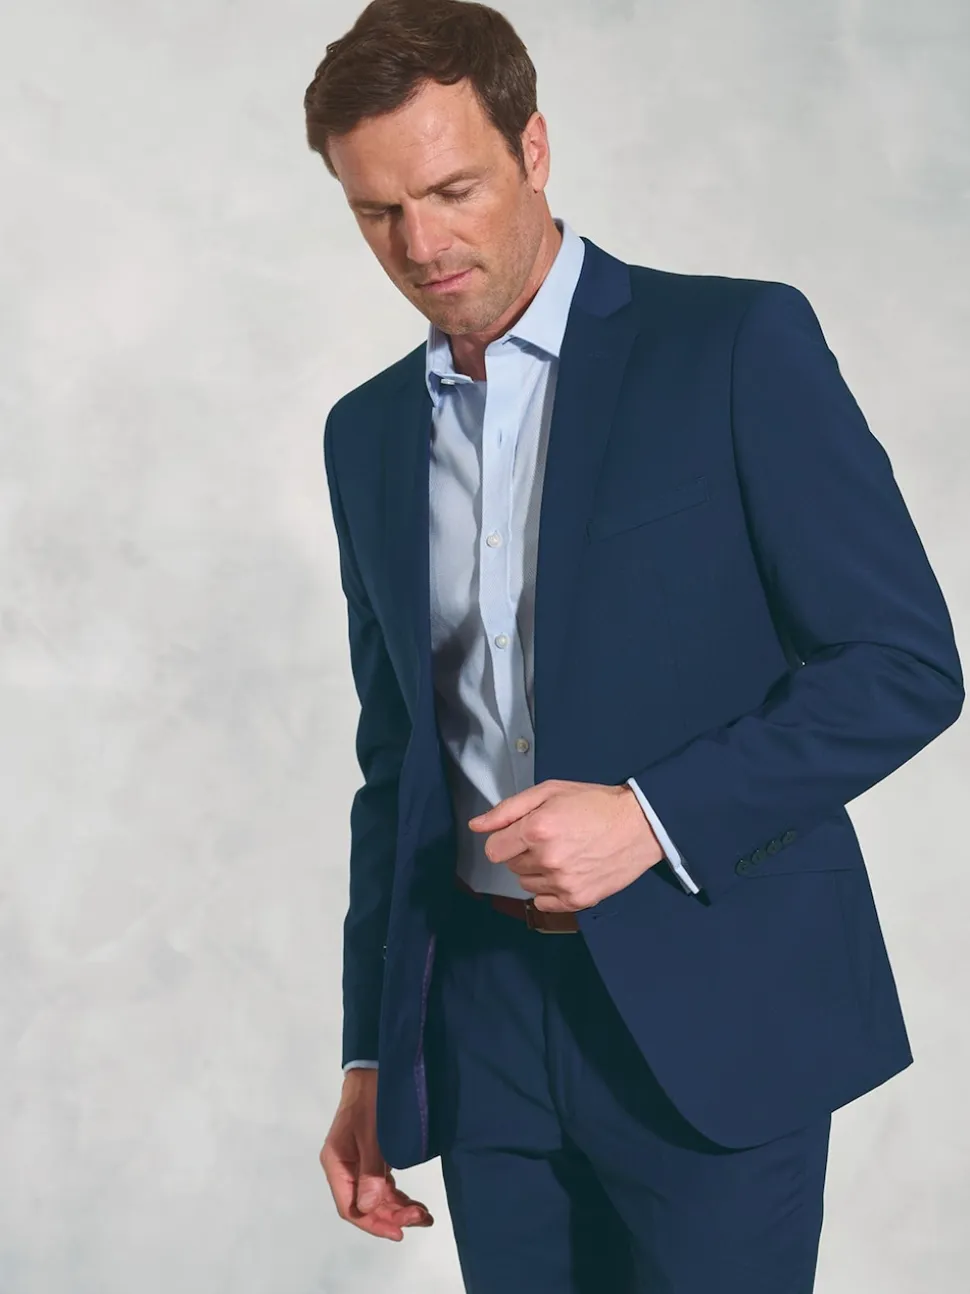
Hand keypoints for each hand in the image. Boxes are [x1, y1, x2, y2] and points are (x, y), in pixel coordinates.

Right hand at [320, 1069, 433, 1241]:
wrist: (375, 1069)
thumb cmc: (371, 1099)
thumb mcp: (372, 1135)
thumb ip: (370, 1172)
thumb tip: (369, 1208)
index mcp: (336, 1163)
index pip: (350, 1207)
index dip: (373, 1223)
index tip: (399, 1232)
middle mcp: (344, 1167)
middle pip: (365, 1204)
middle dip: (392, 1215)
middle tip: (421, 1218)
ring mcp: (357, 1161)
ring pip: (375, 1196)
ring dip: (397, 1207)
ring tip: (423, 1215)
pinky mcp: (370, 1155)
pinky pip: (381, 1183)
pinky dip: (397, 1195)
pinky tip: (413, 1202)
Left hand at [468, 779, 663, 911]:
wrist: (640, 825)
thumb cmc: (594, 803)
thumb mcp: (549, 792)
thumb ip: (507, 810)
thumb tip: (476, 826)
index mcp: (536, 830)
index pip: (494, 850)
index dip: (506, 839)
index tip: (523, 832)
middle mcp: (547, 859)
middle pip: (511, 866)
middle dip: (523, 852)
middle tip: (550, 838)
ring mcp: (562, 883)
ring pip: (526, 885)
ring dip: (537, 871)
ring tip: (563, 853)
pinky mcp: (577, 900)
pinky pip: (543, 903)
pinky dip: (550, 891)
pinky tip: (568, 872)